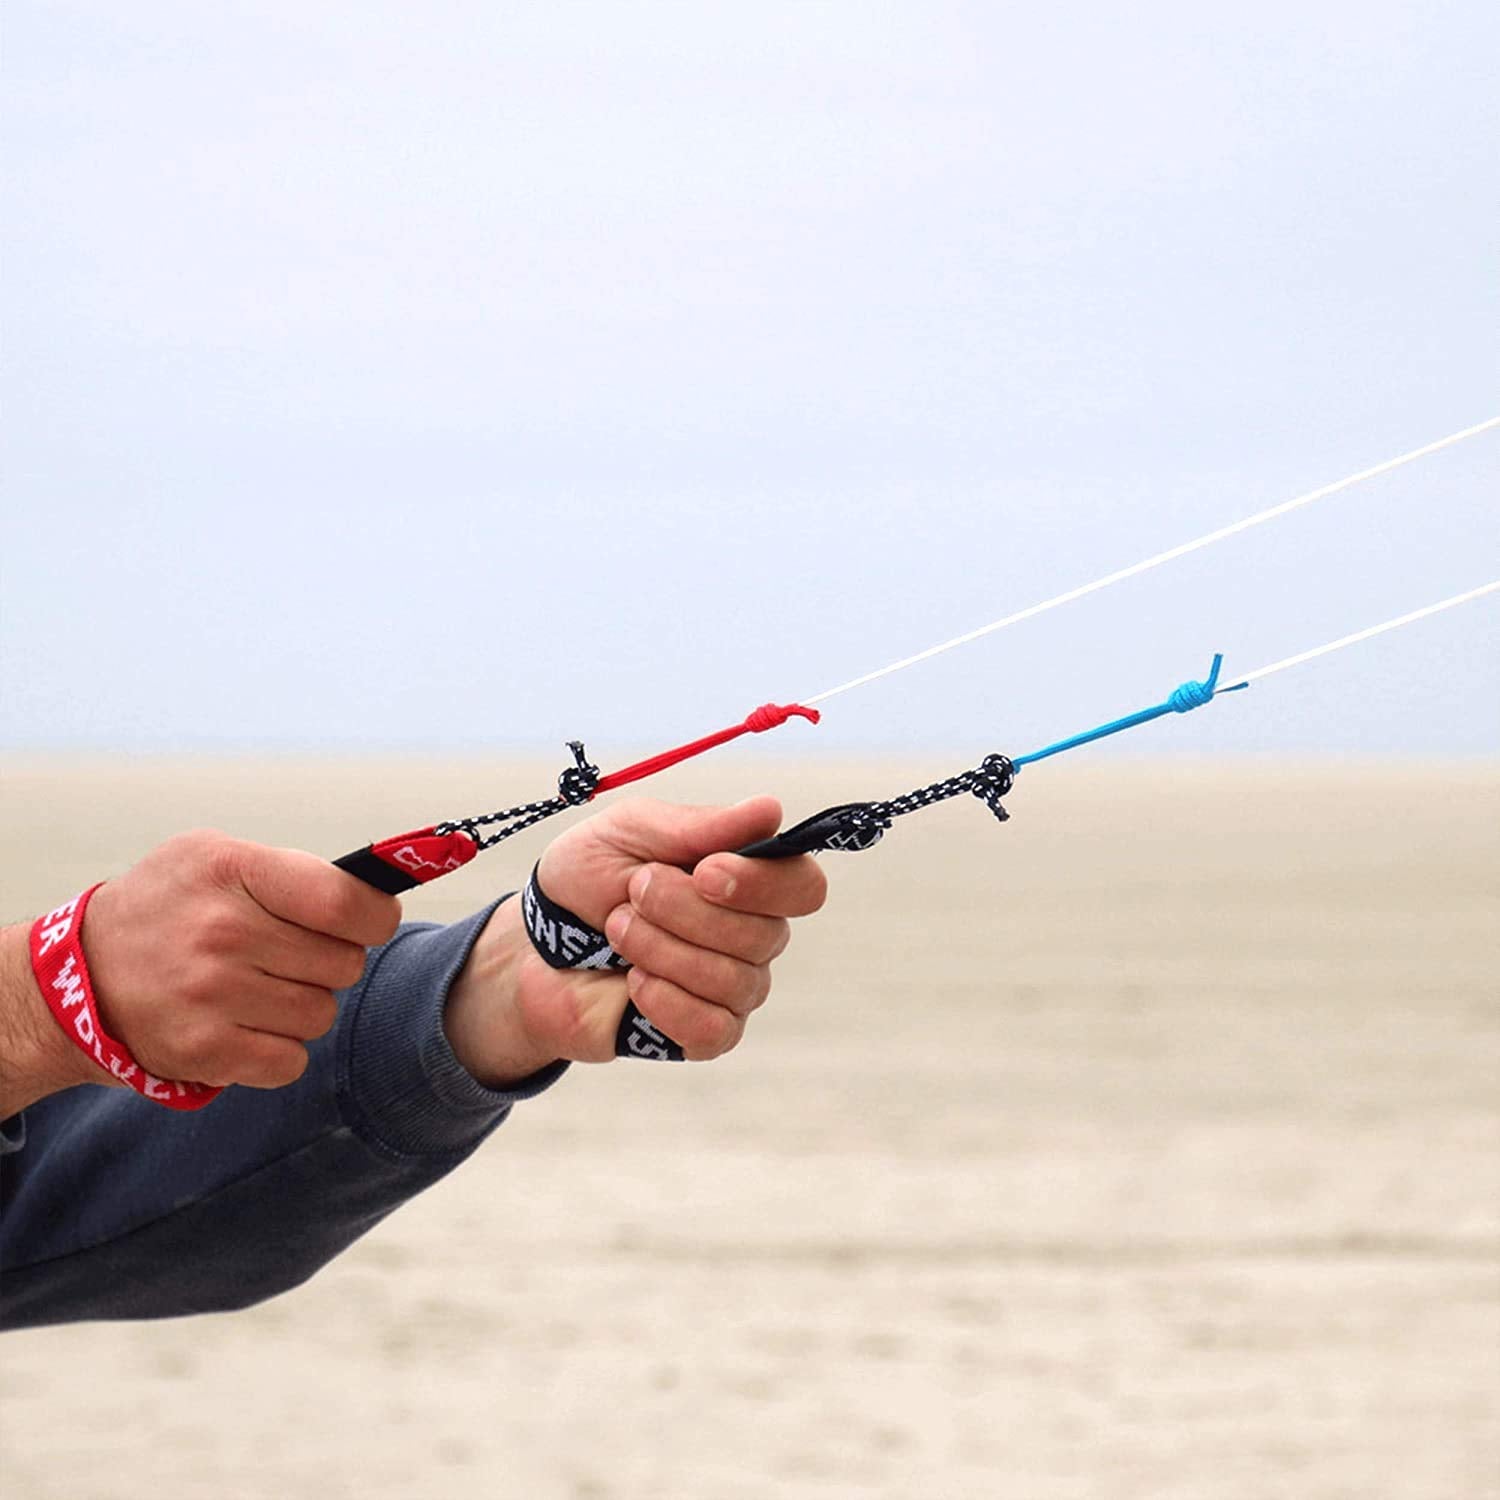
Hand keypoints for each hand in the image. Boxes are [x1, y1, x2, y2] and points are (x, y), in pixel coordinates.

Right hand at [79, 831, 401, 1089]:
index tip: (372, 922)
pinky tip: (247, 1025)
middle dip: (332, 961)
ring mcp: (208, 995)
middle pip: (343, 963)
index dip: (376, 916)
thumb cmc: (170, 907)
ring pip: (320, 1014)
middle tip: (291, 957)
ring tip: (262, 989)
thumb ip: (294, 871)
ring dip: (305, 1006)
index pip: (343, 901)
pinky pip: (291, 1061)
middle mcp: (220, 932)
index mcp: (230, 870)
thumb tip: (378, 896)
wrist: (80, 973)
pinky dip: (280, 1050)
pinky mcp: (200, 1050)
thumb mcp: (216, 857)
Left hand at [443, 797, 826, 1081]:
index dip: (762, 883)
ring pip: (734, 979)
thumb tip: (770, 810)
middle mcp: (755, 934)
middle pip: (766, 935)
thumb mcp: (629, 831)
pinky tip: (634, 982)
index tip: (703, 871)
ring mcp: (735, 987)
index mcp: (748, 877)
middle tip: (631, 894)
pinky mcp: (708, 1033)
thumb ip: (698, 826)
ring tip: (617, 930)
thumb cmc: (587, 880)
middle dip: (684, 912)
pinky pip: (714, 1027)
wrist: (535, 947)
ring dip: (661, 949)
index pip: (804, 886)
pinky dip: (666, 1001)